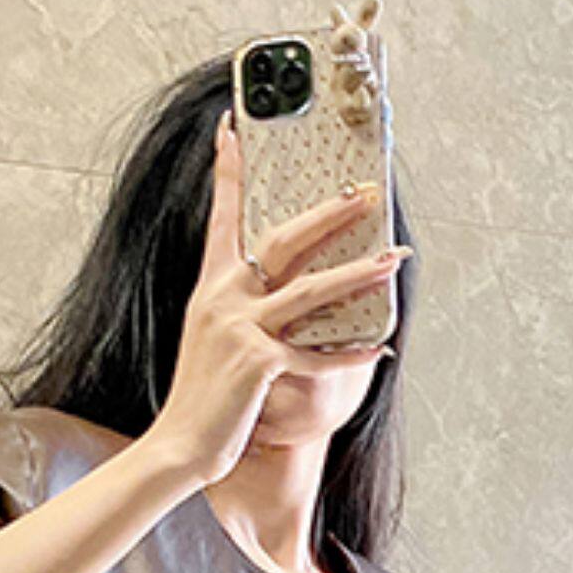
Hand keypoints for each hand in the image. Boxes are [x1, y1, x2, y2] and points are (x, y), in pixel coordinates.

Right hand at [140, 112, 410, 492]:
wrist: (179, 446)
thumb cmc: (203, 397)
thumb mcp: (212, 338)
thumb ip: (238, 307)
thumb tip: (275, 286)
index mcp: (212, 286)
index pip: (222, 215)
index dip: (228, 169)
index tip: (232, 126)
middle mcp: (224, 298)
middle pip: (283, 240)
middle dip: (329, 214)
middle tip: (364, 193)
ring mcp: (241, 329)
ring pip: (310, 290)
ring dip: (358, 273)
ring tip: (393, 257)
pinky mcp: (258, 364)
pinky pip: (315, 355)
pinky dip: (350, 354)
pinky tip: (380, 347)